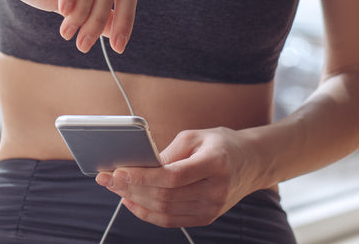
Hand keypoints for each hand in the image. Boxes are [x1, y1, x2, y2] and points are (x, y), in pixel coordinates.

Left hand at [95, 127, 260, 227]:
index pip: (172, 177)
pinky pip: (171, 220)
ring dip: (134, 200)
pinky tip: (131, 201)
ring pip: (164, 211)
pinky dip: (147, 213)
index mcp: (215, 164)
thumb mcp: (195, 136)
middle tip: (107, 178)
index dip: (142, 176)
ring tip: (115, 188)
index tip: (117, 171)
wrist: (251, 163)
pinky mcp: (206, 218)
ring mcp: (212, 208)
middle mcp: (216, 190)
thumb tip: (139, 166)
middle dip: (130, 188)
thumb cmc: (221, 144)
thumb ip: (168, 152)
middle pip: (165, 196)